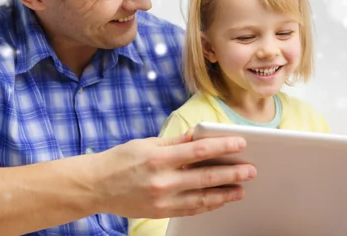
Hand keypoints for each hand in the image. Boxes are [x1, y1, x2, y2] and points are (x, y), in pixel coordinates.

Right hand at [91, 133, 255, 218]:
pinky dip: (207, 204)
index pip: (198, 151)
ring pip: (201, 198)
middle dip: (232, 173)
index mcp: (159, 158)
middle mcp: (162, 181)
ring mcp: (162, 200)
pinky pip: (190, 210)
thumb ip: (175, 142)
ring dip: (225, 193)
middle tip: (251, 170)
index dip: (222, 147)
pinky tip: (220, 200)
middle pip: (205, 177)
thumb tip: (199, 134)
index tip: (240, 143)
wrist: (95, 186)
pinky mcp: (160, 213)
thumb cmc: (120, 160)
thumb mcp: (147, 143)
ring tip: (242, 189)